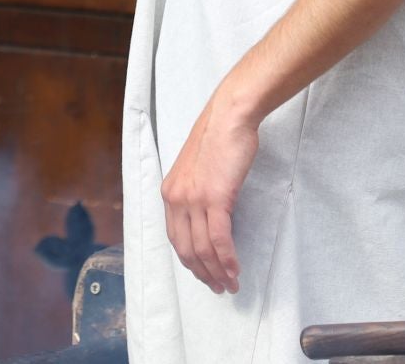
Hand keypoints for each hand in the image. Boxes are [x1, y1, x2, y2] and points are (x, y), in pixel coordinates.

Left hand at [161, 89, 258, 295]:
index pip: (175, 237)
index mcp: (169, 192)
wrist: (229, 117)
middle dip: (203, 273)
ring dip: (217, 271)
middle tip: (218, 287)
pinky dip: (227, 258)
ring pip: (202, 248)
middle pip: (186, 248)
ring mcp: (193, 199)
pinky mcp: (214, 198)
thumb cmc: (218, 138)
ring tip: (230, 285)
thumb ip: (197, 193)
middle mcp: (176, 198)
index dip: (190, 261)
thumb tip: (209, 218)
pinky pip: (218, 239)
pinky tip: (235, 270)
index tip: (204, 274)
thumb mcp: (197, 170)